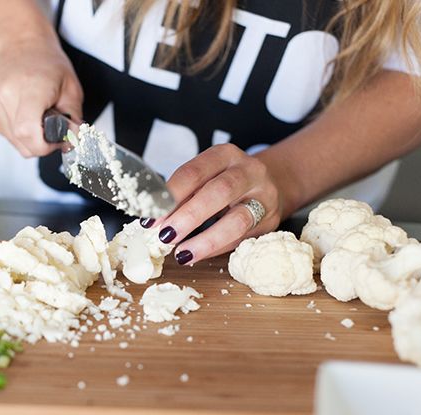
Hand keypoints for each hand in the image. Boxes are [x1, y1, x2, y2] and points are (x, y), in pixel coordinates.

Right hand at [0, 36, 83, 157]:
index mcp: (30, 88)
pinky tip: (25, 114)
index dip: (45, 145)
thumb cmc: (46, 62)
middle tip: (51, 126)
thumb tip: (73, 141)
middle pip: (23, 144)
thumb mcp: (71, 87)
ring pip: (15, 143)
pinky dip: (20, 132)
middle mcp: (6, 95)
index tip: (56, 139)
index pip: (28, 133)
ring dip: (31, 138)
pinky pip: (7, 135)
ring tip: (37, 115)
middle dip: (42, 143)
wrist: (20, 43)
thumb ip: (74, 119)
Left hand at [147, 143, 285, 264]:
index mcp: (225, 155)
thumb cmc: (226, 183)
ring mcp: (264, 197)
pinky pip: (242, 239)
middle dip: (189, 216)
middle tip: (166, 235)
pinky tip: (197, 254)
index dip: (170, 195)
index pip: (194, 172)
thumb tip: (155, 221)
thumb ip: (183, 195)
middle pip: (219, 191)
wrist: (269, 186)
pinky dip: (216, 249)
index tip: (151, 217)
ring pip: (237, 220)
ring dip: (206, 240)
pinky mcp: (269, 222)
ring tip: (182, 252)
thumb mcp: (205, 178)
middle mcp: (248, 171)